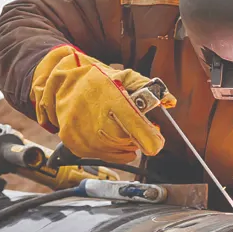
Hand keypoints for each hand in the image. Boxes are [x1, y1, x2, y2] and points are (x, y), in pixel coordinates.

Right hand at [30, 45, 175, 163]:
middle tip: (135, 128)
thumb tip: (169, 100)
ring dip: (122, 145)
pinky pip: (99, 155)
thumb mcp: (124, 76)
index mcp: (112, 98)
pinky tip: (106, 136)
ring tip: (119, 129)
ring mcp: (83, 132)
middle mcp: (96, 118)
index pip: (137, 127)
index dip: (151, 139)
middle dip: (136, 138)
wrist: (63, 84)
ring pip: (114, 151)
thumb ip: (148, 88)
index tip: (156, 141)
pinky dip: (107, 149)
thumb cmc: (96, 80)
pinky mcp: (73, 142)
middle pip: (128, 142)